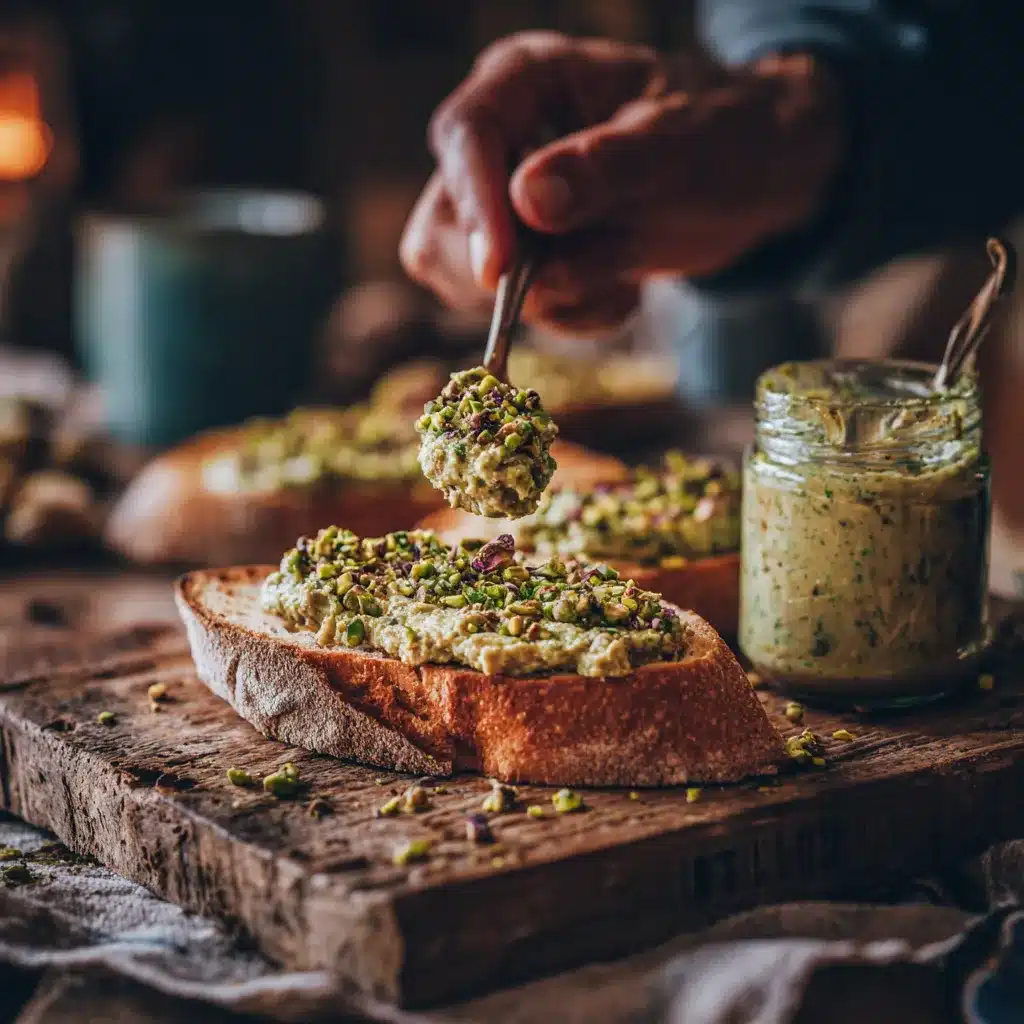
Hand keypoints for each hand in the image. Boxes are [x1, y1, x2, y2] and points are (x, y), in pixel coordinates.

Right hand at [400, 32, 845, 333]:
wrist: (754, 177)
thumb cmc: (723, 135)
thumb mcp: (681, 145)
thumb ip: (608, 167)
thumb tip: (528, 202)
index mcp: (527, 81)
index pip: (465, 137)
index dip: (473, 208)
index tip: (500, 269)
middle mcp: (502, 142)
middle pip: (442, 224)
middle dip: (507, 272)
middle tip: (586, 277)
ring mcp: (506, 204)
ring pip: (465, 279)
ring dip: (545, 302)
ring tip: (617, 280)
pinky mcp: (525, 256)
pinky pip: (511, 309)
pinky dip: (568, 317)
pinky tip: (618, 291)